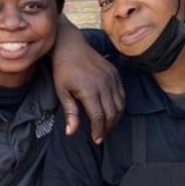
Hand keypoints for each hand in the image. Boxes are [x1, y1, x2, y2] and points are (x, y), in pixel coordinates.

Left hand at [51, 25, 124, 142]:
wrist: (70, 45)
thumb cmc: (63, 69)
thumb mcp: (62, 91)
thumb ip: (70, 112)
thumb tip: (71, 132)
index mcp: (89, 89)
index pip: (99, 117)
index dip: (99, 131)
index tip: (96, 139)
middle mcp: (103, 84)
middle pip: (112, 113)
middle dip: (108, 127)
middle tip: (101, 135)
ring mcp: (111, 78)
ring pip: (120, 105)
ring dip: (115, 118)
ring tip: (107, 126)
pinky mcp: (115, 73)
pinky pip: (122, 94)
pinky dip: (119, 106)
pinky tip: (112, 111)